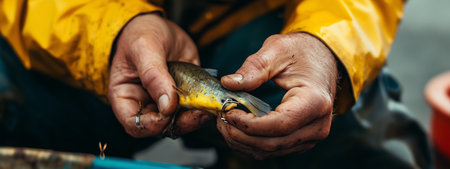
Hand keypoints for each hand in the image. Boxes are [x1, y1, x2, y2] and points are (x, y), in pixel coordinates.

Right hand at [108, 13, 212, 137]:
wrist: (160, 24)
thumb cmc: (141, 33)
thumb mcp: (144, 48)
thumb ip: (153, 76)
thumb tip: (167, 105)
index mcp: (126, 97)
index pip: (135, 124)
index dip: (151, 125)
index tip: (168, 113)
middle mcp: (145, 104)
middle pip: (161, 126)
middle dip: (181, 122)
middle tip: (199, 111)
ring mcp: (166, 102)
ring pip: (180, 121)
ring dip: (196, 117)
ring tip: (209, 106)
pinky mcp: (184, 96)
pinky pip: (194, 108)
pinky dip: (204, 107)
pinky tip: (212, 100)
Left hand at [218, 33, 337, 158]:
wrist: (322, 58)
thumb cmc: (302, 51)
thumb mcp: (277, 50)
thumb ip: (253, 68)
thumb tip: (228, 83)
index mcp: (315, 101)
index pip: (279, 124)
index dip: (249, 124)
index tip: (228, 113)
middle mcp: (318, 124)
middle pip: (273, 143)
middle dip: (240, 135)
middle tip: (220, 119)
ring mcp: (312, 135)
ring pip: (271, 150)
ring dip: (243, 141)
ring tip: (225, 122)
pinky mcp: (302, 139)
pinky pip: (274, 148)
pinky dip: (252, 141)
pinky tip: (238, 127)